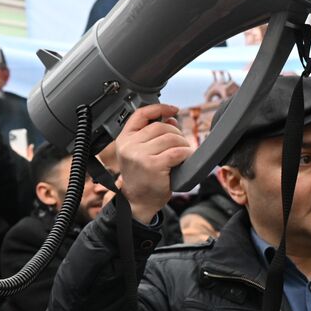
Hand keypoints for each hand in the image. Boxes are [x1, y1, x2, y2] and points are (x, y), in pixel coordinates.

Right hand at [113, 104, 193, 221]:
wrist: (138, 202)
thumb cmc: (142, 178)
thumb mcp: (140, 153)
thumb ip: (153, 135)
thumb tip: (171, 118)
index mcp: (124, 139)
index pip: (141, 114)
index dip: (159, 108)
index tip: (173, 109)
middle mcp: (129, 145)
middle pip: (161, 126)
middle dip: (176, 134)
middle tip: (180, 146)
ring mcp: (140, 155)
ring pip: (171, 138)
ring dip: (183, 145)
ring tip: (183, 155)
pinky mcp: (153, 165)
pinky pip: (177, 152)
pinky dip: (186, 154)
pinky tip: (185, 160)